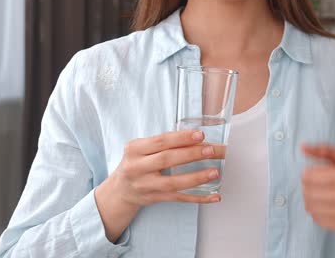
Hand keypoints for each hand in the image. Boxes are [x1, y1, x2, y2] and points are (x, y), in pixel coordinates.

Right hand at [106, 129, 225, 206]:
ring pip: (173, 183)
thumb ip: (162, 143)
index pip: (160, 141)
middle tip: (211, 150)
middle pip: (167, 160)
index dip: (181, 138)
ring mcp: (145, 186)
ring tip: (214, 172)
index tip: (200, 135)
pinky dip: (198, 198)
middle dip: (191, 154)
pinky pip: (179, 199)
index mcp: (134, 149)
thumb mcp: (140, 148)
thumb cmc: (136, 163)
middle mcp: (137, 168)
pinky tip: (214, 196)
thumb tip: (196, 137)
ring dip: (196, 178)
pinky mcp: (154, 199)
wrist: (120, 190)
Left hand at [300, 144, 334, 233]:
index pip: (313, 178)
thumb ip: (324, 150)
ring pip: (313, 208)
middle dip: (306, 187)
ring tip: (318, 193)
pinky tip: (324, 204)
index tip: (309, 172)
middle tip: (312, 183)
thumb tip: (303, 147)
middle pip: (311, 194)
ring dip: (309, 199)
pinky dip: (317, 211)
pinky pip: (320, 221)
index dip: (306, 174)